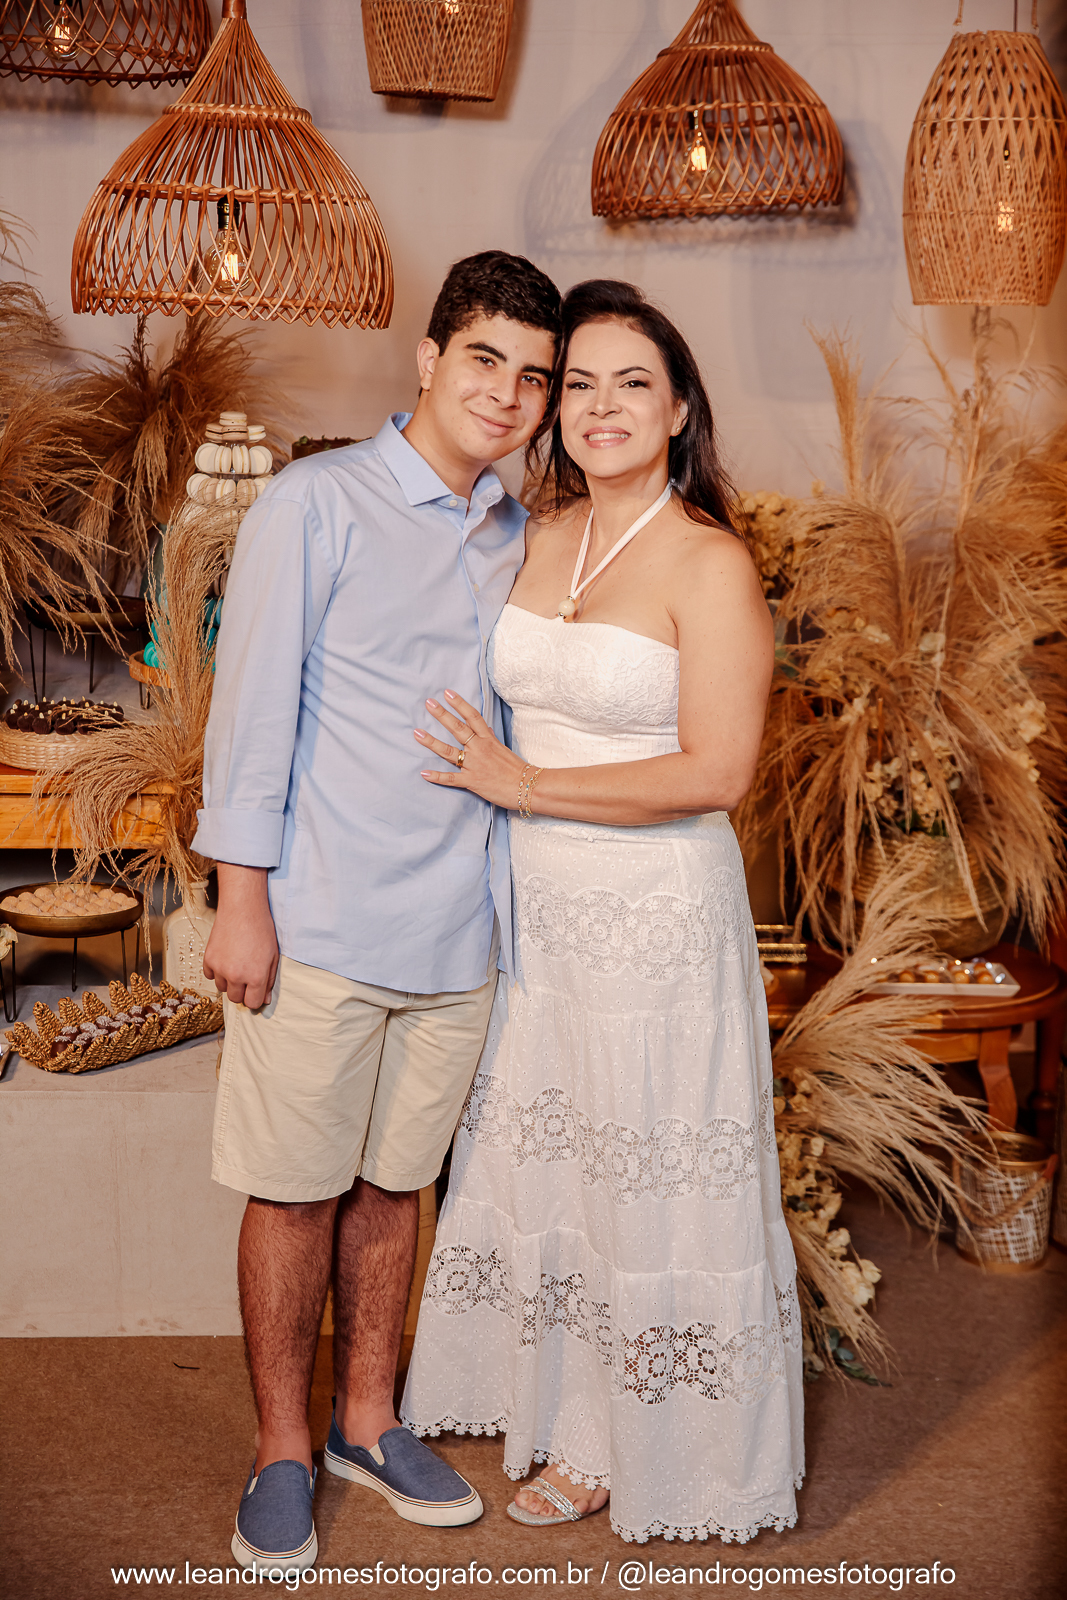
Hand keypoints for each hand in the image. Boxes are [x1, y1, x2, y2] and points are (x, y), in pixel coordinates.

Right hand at [203, 863, 279, 1009]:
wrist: (243, 909)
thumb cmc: (261, 929)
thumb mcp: (273, 957)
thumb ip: (268, 981)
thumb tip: (263, 1000)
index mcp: (255, 977)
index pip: (252, 1003)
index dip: (255, 998)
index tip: (255, 990)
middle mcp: (236, 976)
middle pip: (235, 999)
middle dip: (242, 991)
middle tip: (246, 975)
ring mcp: (220, 968)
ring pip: (222, 988)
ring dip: (229, 981)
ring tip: (236, 963)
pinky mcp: (208, 959)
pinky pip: (210, 975)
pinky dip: (216, 970)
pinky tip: (226, 958)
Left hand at [415, 690, 525, 807]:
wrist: (527, 787)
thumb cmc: (516, 769)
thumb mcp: (503, 748)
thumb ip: (491, 738)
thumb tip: (485, 728)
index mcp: (488, 739)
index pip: (472, 717)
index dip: (460, 704)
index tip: (447, 693)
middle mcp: (479, 749)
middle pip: (458, 728)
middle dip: (442, 715)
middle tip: (429, 703)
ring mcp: (474, 765)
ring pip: (449, 752)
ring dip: (432, 742)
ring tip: (417, 733)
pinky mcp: (471, 781)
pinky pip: (451, 778)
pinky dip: (437, 777)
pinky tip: (424, 773)